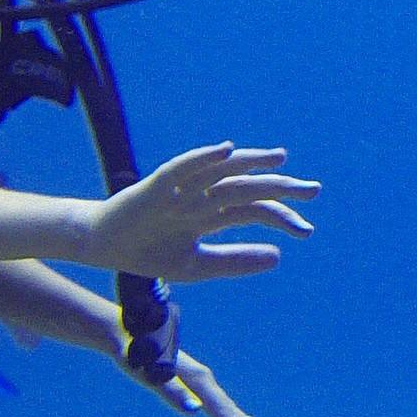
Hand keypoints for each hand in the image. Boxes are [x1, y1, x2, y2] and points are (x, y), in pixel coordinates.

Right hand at [77, 143, 318, 281]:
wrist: (102, 247)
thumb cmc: (148, 252)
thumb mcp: (197, 266)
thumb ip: (235, 261)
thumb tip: (278, 257)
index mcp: (213, 214)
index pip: (255, 210)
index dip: (281, 217)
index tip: (307, 230)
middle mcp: (203, 196)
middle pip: (246, 187)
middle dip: (279, 187)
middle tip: (314, 190)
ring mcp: (181, 189)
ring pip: (221, 172)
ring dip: (250, 163)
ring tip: (281, 159)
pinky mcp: (156, 186)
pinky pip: (182, 168)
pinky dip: (203, 157)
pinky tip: (226, 150)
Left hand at [141, 350, 269, 416]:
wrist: (128, 331)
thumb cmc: (136, 354)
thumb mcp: (150, 374)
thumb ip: (173, 392)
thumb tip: (196, 410)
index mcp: (197, 379)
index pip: (220, 411)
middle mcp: (204, 378)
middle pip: (229, 411)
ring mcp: (202, 378)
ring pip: (228, 407)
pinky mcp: (196, 380)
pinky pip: (222, 402)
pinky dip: (236, 415)